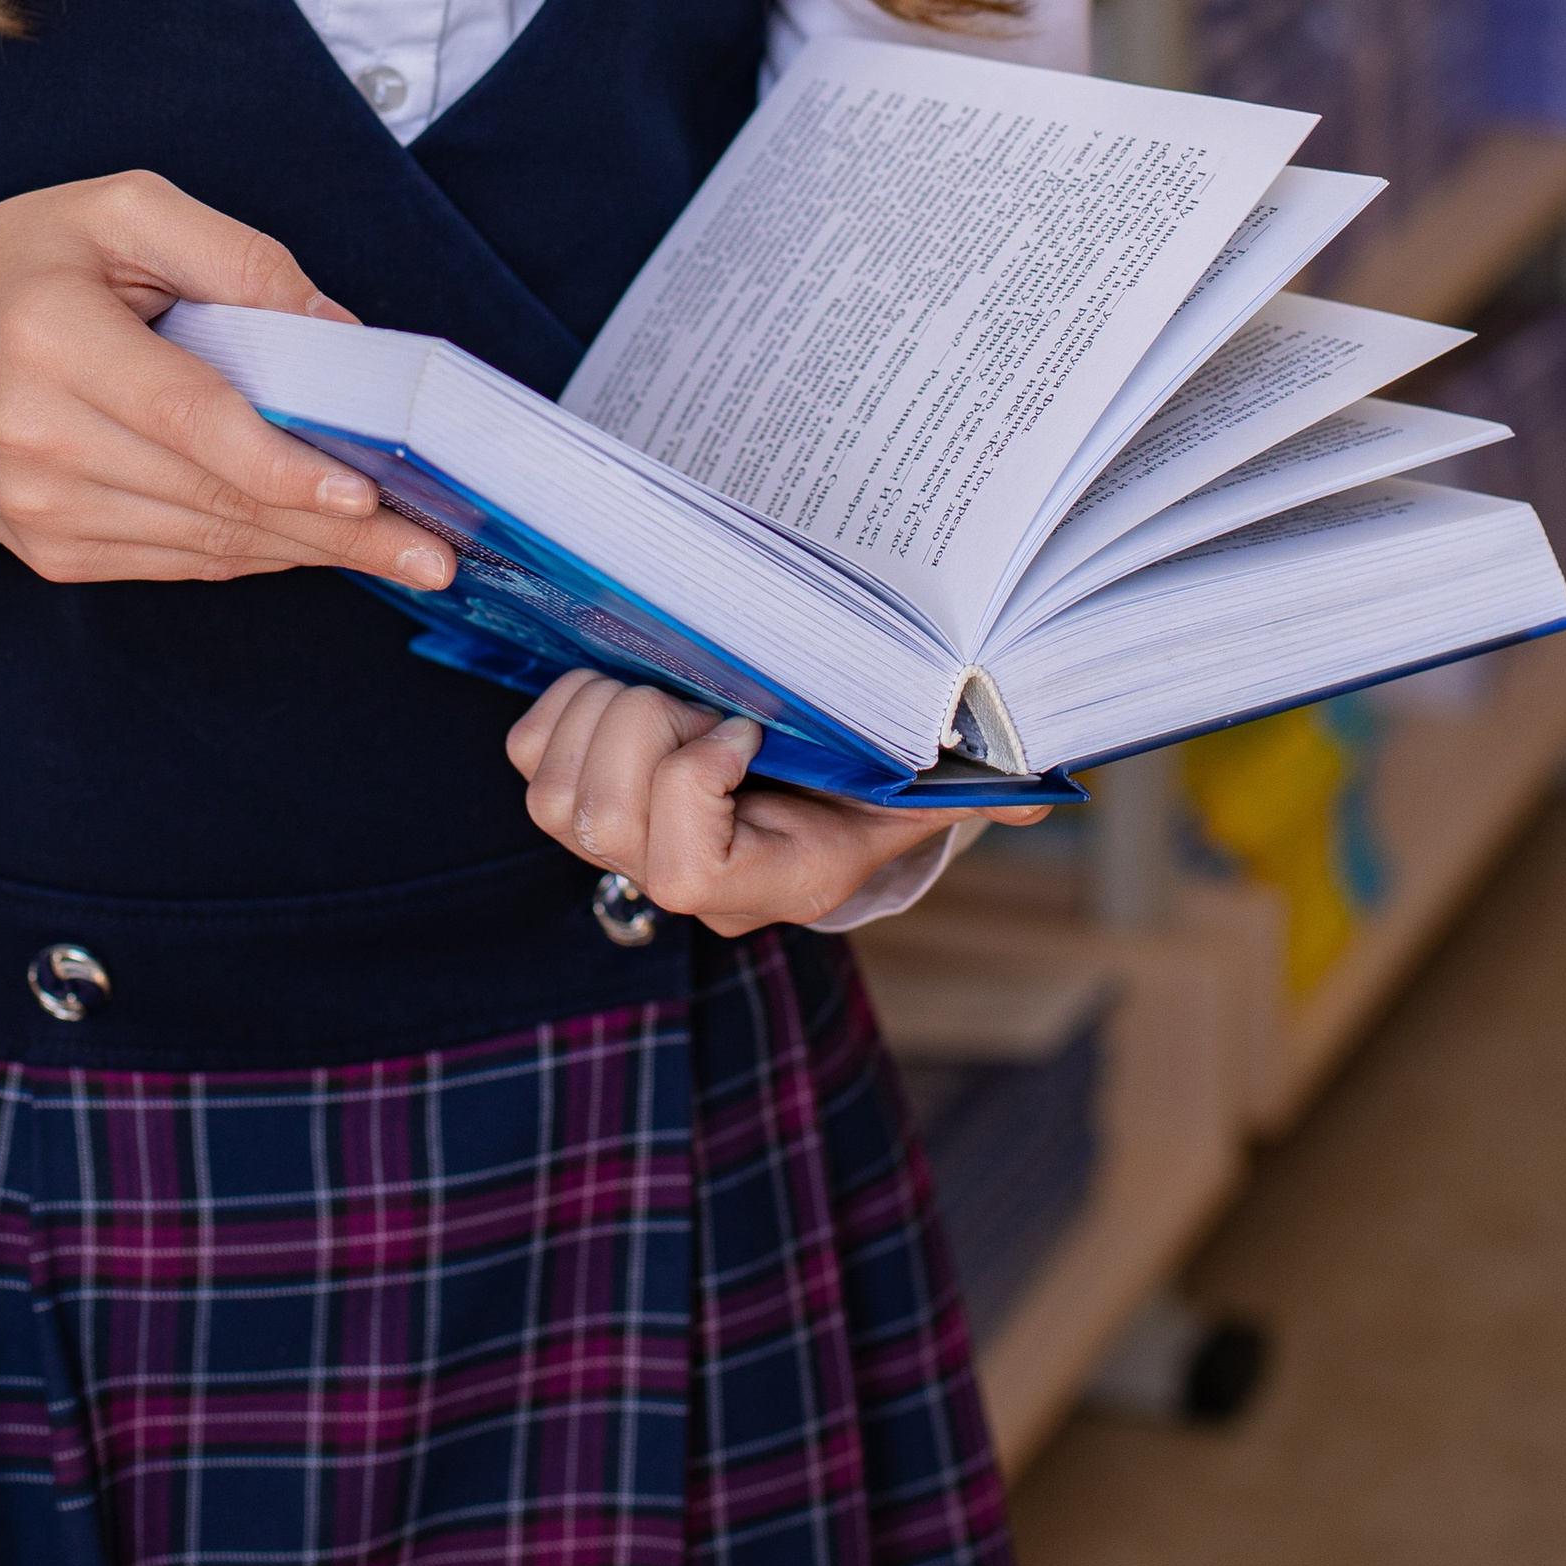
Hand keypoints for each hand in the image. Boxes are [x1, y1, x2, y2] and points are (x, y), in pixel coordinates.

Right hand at [0, 171, 456, 594]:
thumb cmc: (28, 257)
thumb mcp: (124, 211)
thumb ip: (238, 259)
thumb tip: (340, 338)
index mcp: (49, 338)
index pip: (188, 417)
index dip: (282, 463)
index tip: (366, 492)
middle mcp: (32, 435)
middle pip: (208, 493)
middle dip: (329, 525)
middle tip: (428, 547)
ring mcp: (34, 507)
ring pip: (198, 540)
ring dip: (304, 548)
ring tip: (397, 550)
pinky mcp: (45, 548)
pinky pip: (171, 559)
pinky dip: (249, 551)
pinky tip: (312, 542)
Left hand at [507, 672, 1051, 936]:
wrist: (821, 792)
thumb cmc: (874, 784)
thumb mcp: (925, 786)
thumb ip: (973, 791)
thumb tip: (1033, 801)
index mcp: (764, 882)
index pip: (680, 872)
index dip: (691, 787)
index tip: (743, 729)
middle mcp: (681, 878)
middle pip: (599, 824)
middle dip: (639, 731)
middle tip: (699, 695)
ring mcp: (621, 844)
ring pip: (555, 794)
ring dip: (601, 713)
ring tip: (665, 685)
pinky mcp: (580, 793)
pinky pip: (532, 759)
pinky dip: (564, 708)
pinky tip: (624, 684)